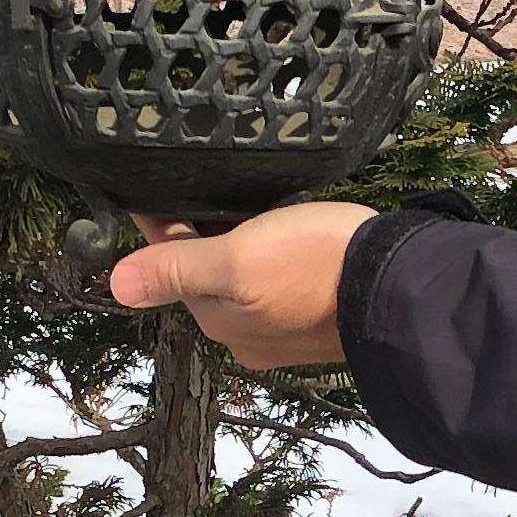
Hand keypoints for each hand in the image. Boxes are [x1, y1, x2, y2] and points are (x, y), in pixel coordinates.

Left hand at [109, 201, 375, 368]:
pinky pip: (283, 282)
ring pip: (247, 278)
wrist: (402, 290)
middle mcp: (247, 335)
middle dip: (205, 233)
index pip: (172, 262)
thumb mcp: (236, 261)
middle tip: (212, 182)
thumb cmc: (315, 267)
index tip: (158, 181)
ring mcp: (286, 330)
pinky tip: (292, 234)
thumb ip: (177, 269)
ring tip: (254, 204)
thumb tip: (114, 286)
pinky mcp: (322, 317)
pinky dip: (278, 258)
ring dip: (243, 244)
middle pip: (208, 272)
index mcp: (219, 322)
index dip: (163, 221)